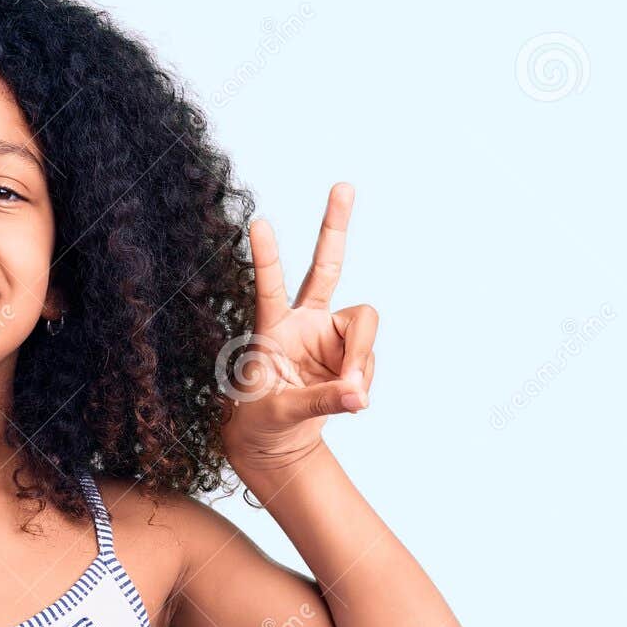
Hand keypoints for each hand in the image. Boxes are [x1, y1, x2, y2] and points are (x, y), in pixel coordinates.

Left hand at [219, 182, 378, 476]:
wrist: (277, 440)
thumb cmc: (264, 421)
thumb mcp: (283, 413)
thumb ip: (321, 402)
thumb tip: (359, 395)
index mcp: (271, 330)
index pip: (268, 289)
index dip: (266, 260)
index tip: (257, 223)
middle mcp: (303, 323)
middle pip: (326, 267)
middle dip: (335, 226)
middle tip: (343, 185)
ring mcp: (329, 335)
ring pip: (363, 328)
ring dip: (361, 359)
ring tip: (349, 394)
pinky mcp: (348, 353)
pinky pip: (368, 361)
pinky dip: (362, 382)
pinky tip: (350, 399)